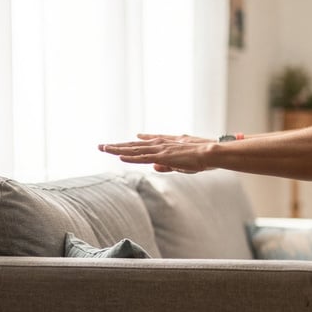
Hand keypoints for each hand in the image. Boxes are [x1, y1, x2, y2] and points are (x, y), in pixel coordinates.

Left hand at [97, 133, 213, 172]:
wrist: (210, 152)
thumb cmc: (200, 158)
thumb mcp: (181, 163)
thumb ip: (166, 165)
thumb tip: (153, 167)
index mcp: (164, 145)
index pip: (143, 145)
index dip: (130, 144)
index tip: (119, 144)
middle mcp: (159, 145)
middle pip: (133, 146)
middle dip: (117, 146)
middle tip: (101, 146)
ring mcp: (160, 150)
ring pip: (134, 150)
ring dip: (118, 149)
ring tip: (103, 148)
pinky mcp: (162, 156)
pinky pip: (143, 157)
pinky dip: (130, 157)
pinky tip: (119, 157)